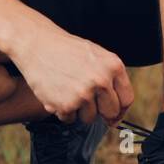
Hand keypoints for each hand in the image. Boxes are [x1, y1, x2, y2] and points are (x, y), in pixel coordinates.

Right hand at [11, 25, 133, 124]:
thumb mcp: (96, 56)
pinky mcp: (66, 105)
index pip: (127, 99)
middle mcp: (101, 80)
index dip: (120, 109)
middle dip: (100, 110)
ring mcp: (84, 94)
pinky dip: (62, 110)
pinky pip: (70, 119)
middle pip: (110, 112)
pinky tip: (56, 92)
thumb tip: (117, 114)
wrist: (37, 44)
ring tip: (67, 89)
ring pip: (89, 118)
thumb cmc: (66, 50)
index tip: (113, 115)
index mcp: (113, 66)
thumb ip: (110, 79)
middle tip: (85, 99)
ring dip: (79, 110)